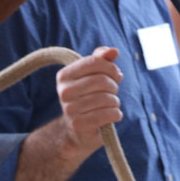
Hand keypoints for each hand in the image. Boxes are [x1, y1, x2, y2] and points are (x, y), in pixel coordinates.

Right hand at [55, 47, 122, 161]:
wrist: (78, 129)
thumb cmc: (90, 97)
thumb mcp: (94, 75)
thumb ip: (102, 60)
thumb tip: (114, 51)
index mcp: (64, 75)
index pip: (95, 62)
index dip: (111, 68)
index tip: (115, 76)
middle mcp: (63, 91)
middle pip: (102, 80)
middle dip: (114, 87)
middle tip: (112, 93)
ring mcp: (69, 109)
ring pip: (107, 98)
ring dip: (115, 102)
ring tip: (109, 105)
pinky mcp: (79, 124)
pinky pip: (108, 114)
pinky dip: (116, 114)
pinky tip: (112, 115)